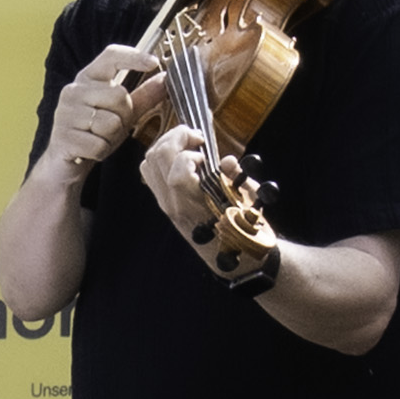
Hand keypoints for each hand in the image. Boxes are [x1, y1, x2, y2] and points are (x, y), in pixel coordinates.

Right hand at [48, 41, 162, 176]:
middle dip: (124, 117)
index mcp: (88, 78)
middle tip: (112, 127)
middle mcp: (73, 90)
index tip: (154, 63)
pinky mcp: (63, 137)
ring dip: (112, 138)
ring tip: (100, 138)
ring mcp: (65, 113)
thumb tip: (165, 78)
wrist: (65, 162)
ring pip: (110, 123)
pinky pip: (99, 145)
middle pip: (119, 96)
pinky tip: (91, 150)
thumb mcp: (122, 112)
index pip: (111, 56)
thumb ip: (142, 96)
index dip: (134, 57)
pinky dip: (101, 152)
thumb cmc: (95, 132)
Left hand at [146, 127, 267, 277]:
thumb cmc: (246, 232)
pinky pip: (150, 175)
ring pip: (148, 163)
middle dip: (176, 136)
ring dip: (166, 145)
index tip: (207, 149)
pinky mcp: (164, 205)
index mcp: (194, 203)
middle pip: (156, 158)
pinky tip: (181, 158)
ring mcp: (166, 205)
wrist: (236, 262)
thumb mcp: (250, 202)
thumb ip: (236, 178)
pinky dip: (161, 158)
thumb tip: (227, 161)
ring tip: (188, 143)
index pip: (178, 168)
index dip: (191, 151)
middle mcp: (174, 204)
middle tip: (196, 136)